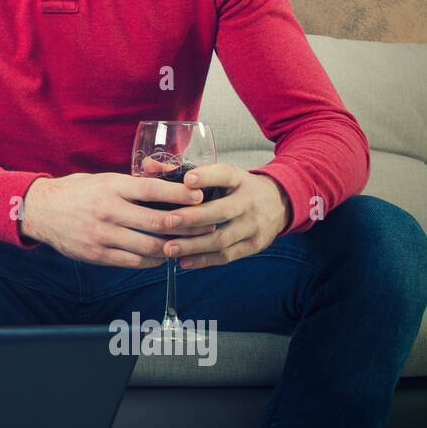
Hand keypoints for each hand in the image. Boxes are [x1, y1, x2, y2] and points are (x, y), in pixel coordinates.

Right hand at [21, 172, 214, 266]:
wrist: (40, 210)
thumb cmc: (77, 192)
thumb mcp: (103, 178)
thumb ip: (132, 182)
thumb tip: (167, 179)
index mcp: (111, 187)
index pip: (152, 190)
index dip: (179, 195)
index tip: (199, 197)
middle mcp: (108, 211)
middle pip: (157, 222)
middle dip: (186, 226)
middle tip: (206, 226)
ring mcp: (102, 235)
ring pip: (149, 247)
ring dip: (173, 248)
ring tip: (188, 245)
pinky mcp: (97, 255)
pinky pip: (134, 262)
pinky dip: (153, 260)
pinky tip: (163, 256)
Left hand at [157, 165, 290, 269]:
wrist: (279, 203)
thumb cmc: (237, 188)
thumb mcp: (220, 175)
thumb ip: (183, 171)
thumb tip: (147, 166)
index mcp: (238, 179)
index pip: (224, 175)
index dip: (206, 176)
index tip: (187, 179)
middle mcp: (248, 201)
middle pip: (221, 211)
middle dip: (193, 217)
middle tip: (167, 221)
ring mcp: (253, 226)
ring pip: (222, 238)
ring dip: (194, 245)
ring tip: (169, 248)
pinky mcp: (253, 245)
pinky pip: (227, 256)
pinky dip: (204, 260)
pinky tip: (183, 261)